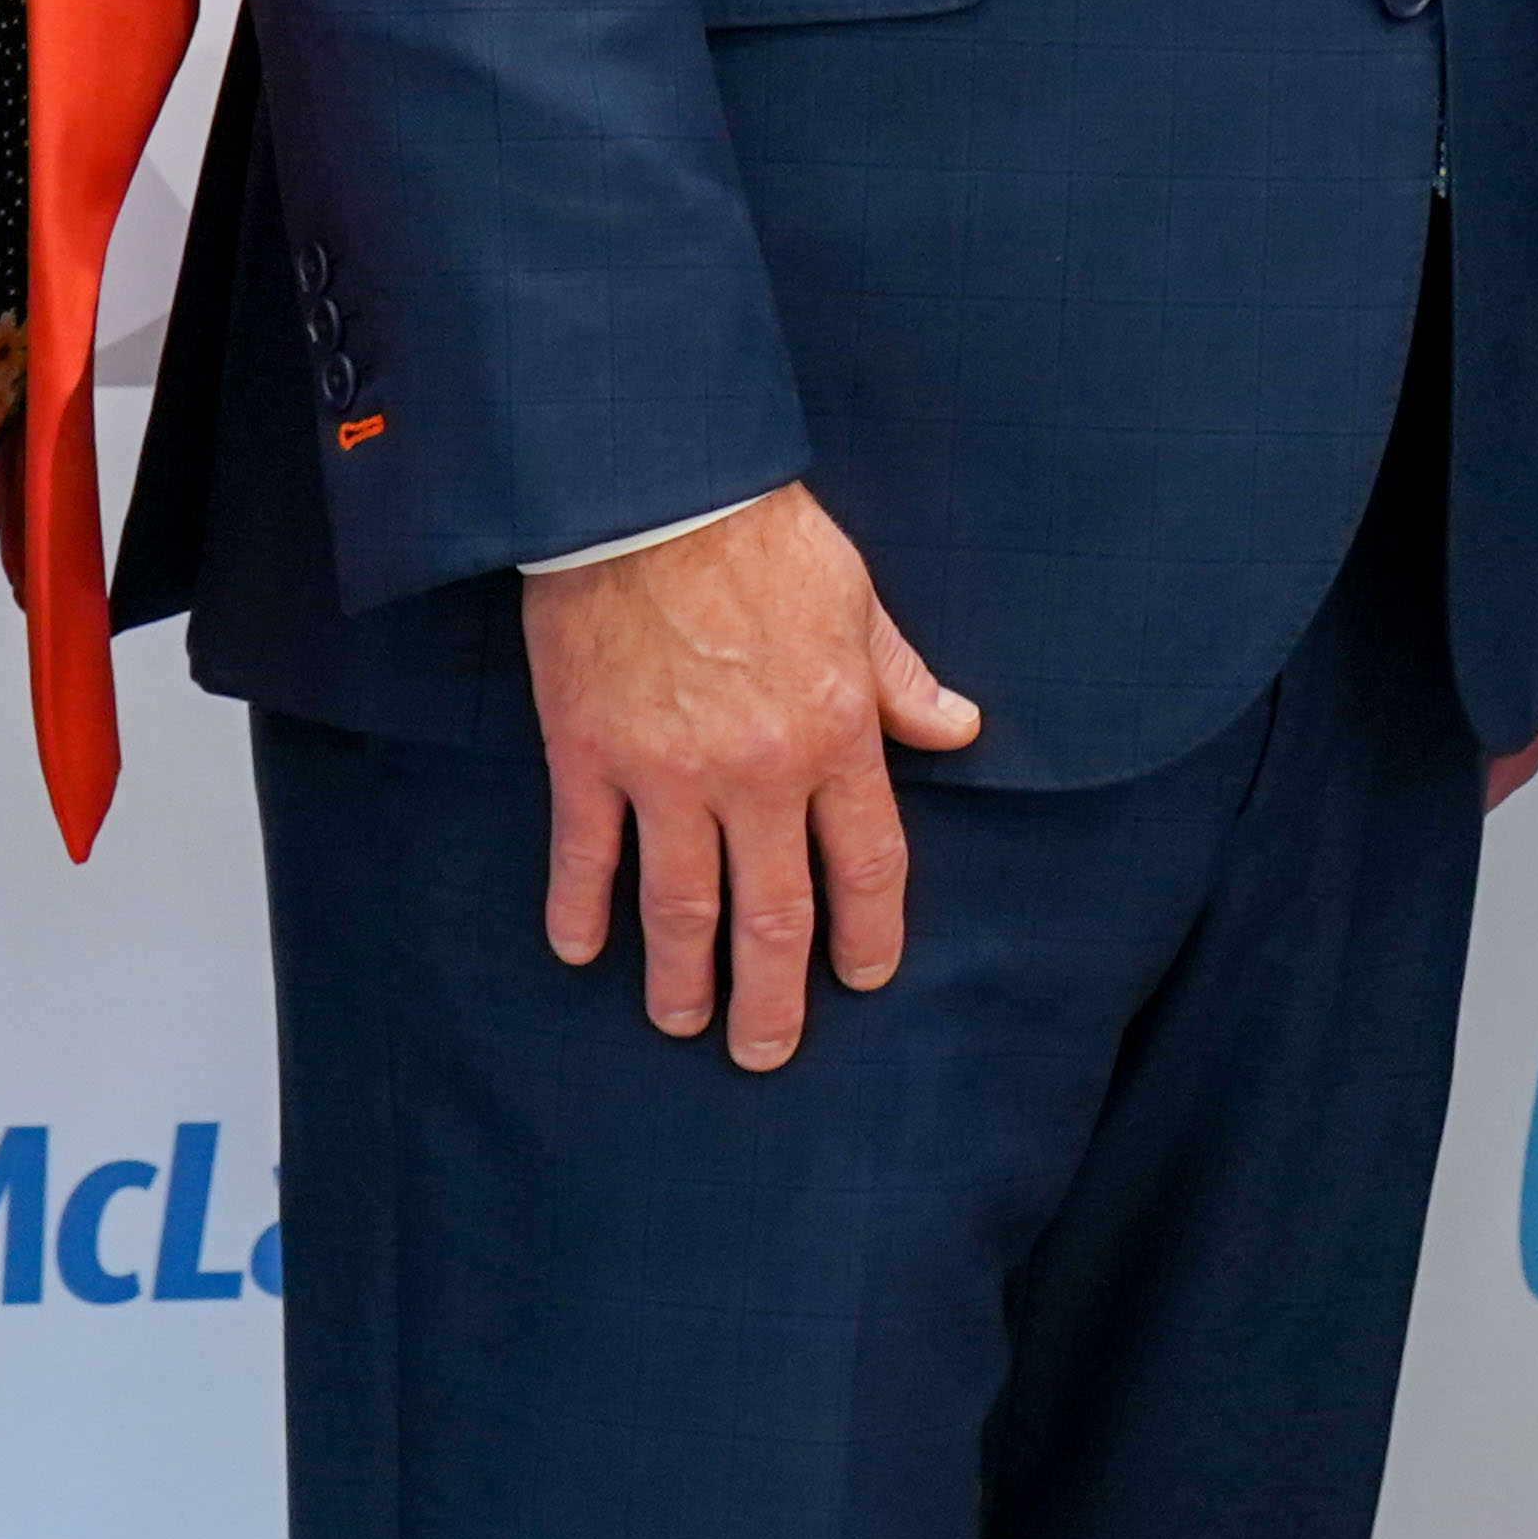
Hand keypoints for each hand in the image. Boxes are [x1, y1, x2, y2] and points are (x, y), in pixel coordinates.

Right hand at [518, 491, 983, 1066]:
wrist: (652, 488)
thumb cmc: (762, 535)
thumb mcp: (858, 601)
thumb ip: (902, 679)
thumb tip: (958, 729)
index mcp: (837, 732)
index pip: (867, 862)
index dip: (867, 931)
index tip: (864, 976)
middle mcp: (759, 770)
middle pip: (775, 912)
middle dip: (774, 995)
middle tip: (767, 1050)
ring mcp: (669, 771)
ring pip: (682, 906)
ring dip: (683, 978)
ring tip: (682, 1024)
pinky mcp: (589, 756)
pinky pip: (585, 854)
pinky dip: (580, 909)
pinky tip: (579, 950)